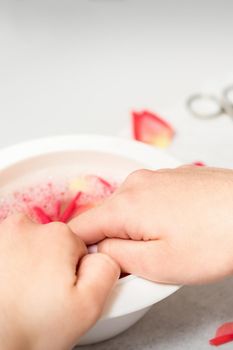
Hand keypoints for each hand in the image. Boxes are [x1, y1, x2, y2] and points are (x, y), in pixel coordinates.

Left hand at [0, 214, 118, 349]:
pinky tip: (10, 288)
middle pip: (53, 245)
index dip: (74, 275)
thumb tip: (103, 254)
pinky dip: (12, 267)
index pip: (78, 249)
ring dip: (30, 266)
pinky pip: (10, 252)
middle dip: (52, 267)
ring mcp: (3, 235)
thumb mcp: (88, 306)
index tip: (60, 294)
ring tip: (23, 295)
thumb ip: (106, 270)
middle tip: (42, 297)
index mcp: (58, 235)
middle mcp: (27, 226)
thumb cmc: (30, 328)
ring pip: (31, 248)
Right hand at [69, 166, 232, 284]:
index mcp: (125, 204)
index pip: (79, 227)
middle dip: (115, 241)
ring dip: (137, 229)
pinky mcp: (172, 178)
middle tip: (145, 261)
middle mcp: (136, 183)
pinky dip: (153, 216)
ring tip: (168, 244)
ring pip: (128, 209)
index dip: (82, 250)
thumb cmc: (217, 238)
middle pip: (105, 218)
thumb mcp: (158, 264)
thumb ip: (115, 257)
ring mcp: (155, 177)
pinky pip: (148, 200)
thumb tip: (99, 249)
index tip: (99, 265)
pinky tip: (179, 228)